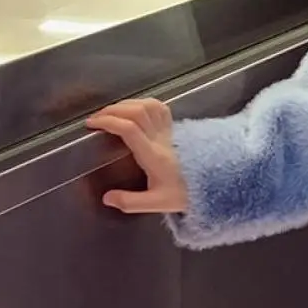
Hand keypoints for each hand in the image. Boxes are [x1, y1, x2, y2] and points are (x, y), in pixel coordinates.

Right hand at [86, 99, 188, 213]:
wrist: (215, 184)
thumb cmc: (186, 193)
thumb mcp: (157, 204)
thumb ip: (130, 202)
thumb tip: (107, 198)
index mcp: (154, 155)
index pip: (130, 129)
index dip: (109, 122)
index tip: (92, 124)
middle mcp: (163, 139)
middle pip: (137, 112)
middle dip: (112, 110)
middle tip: (97, 118)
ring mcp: (171, 132)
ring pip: (149, 106)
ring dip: (127, 105)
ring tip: (112, 112)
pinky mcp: (177, 129)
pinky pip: (162, 108)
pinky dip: (144, 103)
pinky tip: (134, 109)